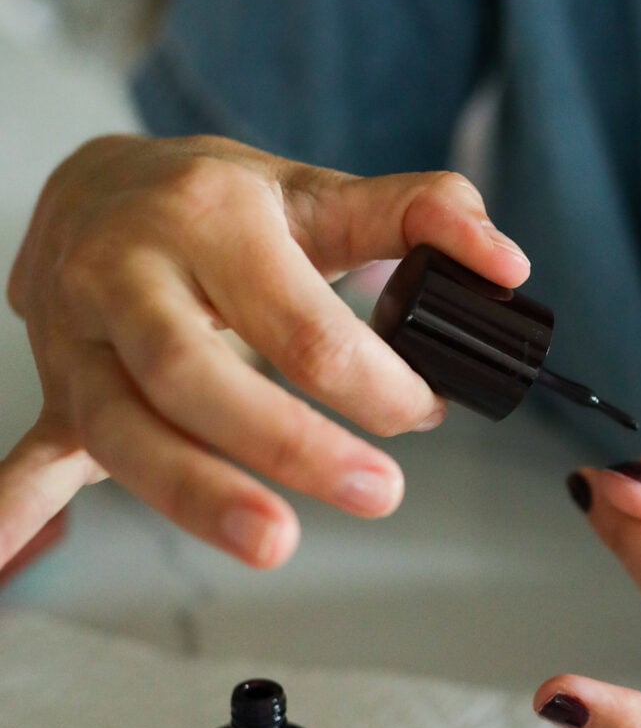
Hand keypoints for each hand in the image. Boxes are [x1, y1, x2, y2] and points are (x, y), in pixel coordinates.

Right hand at [0, 134, 529, 571]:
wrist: (96, 184)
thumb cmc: (220, 204)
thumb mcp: (318, 191)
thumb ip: (423, 216)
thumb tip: (503, 264)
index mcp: (207, 219)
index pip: (297, 317)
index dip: (373, 377)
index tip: (425, 409)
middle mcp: (128, 275)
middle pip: (196, 372)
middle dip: (288, 442)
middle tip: (380, 493)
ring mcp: (81, 338)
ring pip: (120, 425)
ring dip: (191, 493)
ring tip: (271, 543)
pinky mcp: (58, 391)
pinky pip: (33, 452)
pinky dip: (12, 509)